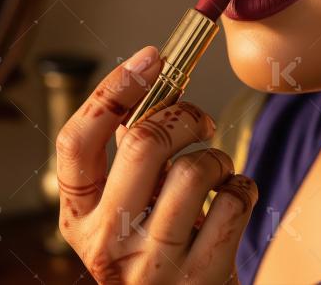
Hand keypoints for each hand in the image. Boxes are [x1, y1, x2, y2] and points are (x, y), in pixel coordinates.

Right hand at [56, 45, 258, 284]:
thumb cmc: (159, 251)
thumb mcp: (128, 210)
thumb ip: (129, 159)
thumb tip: (154, 85)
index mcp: (78, 218)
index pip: (77, 141)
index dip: (114, 90)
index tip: (151, 57)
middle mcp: (105, 243)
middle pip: (142, 144)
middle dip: (183, 116)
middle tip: (199, 121)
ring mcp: (151, 265)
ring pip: (194, 170)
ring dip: (216, 158)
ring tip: (217, 172)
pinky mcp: (199, 278)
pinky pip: (233, 202)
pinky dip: (243, 187)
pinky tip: (235, 198)